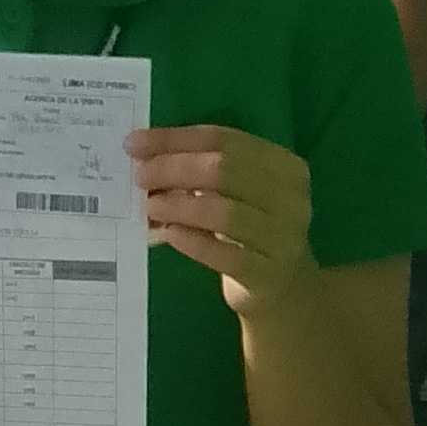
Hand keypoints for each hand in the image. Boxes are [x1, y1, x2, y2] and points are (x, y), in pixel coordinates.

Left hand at [130, 122, 313, 318]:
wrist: (283, 285)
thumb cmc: (249, 229)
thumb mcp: (235, 192)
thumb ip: (201, 170)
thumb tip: (144, 153)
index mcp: (283, 164)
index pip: (223, 140)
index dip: (175, 139)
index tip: (135, 144)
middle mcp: (291, 197)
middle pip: (224, 170)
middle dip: (174, 169)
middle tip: (140, 176)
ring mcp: (283, 237)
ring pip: (225, 211)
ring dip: (179, 206)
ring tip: (150, 206)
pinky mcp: (268, 274)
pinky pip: (226, 255)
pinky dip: (193, 242)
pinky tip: (169, 234)